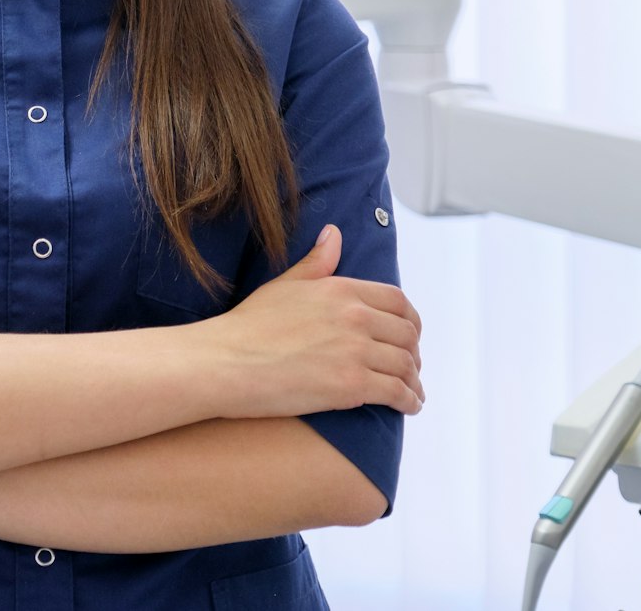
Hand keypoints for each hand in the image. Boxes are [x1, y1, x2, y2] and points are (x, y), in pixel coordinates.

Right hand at [197, 223, 423, 419]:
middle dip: (414, 352)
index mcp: (341, 289)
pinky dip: (409, 400)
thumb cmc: (248, 326)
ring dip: (414, 380)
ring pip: (405, 365)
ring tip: (413, 391)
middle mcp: (354, 316)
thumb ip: (316, 262)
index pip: (397, 300)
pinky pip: (396, 392)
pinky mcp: (351, 385)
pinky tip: (408, 406)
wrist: (226, 363)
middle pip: (407, 333)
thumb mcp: (284, 285)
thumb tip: (334, 233)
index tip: (409, 334)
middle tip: (410, 366)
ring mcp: (355, 351)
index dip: (410, 320)